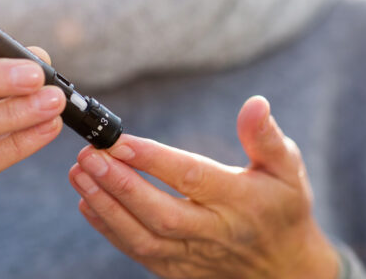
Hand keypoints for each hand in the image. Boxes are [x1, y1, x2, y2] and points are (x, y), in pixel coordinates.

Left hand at [69, 96, 338, 278]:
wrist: (284, 270)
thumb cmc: (283, 209)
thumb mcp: (287, 170)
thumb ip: (266, 137)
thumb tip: (255, 103)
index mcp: (239, 201)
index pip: (191, 177)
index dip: (153, 159)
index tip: (119, 140)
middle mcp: (213, 232)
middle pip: (159, 212)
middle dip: (120, 184)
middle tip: (87, 155)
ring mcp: (193, 257)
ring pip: (142, 237)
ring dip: (106, 206)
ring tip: (79, 174)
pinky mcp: (177, 271)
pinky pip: (138, 252)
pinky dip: (109, 228)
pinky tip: (87, 201)